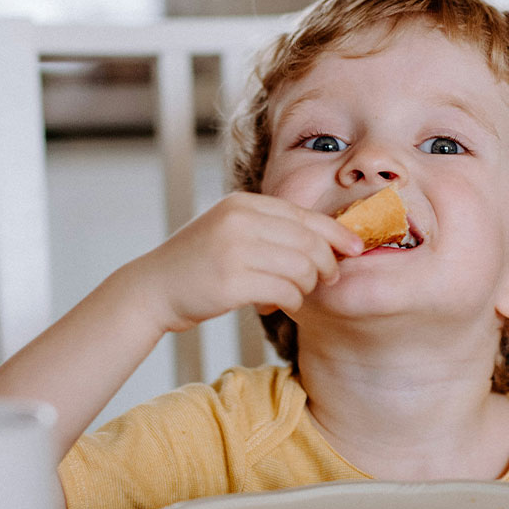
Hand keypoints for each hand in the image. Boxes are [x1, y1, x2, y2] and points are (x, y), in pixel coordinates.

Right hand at [129, 192, 363, 332]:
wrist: (152, 289)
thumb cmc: (198, 265)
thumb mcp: (231, 231)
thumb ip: (270, 230)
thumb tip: (325, 243)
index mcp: (243, 204)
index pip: (305, 215)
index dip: (337, 233)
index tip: (356, 248)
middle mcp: (240, 220)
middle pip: (310, 242)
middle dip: (326, 264)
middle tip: (325, 280)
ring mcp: (235, 249)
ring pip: (302, 268)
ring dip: (305, 287)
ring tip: (290, 295)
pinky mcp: (232, 280)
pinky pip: (286, 291)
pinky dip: (289, 301)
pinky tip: (273, 305)